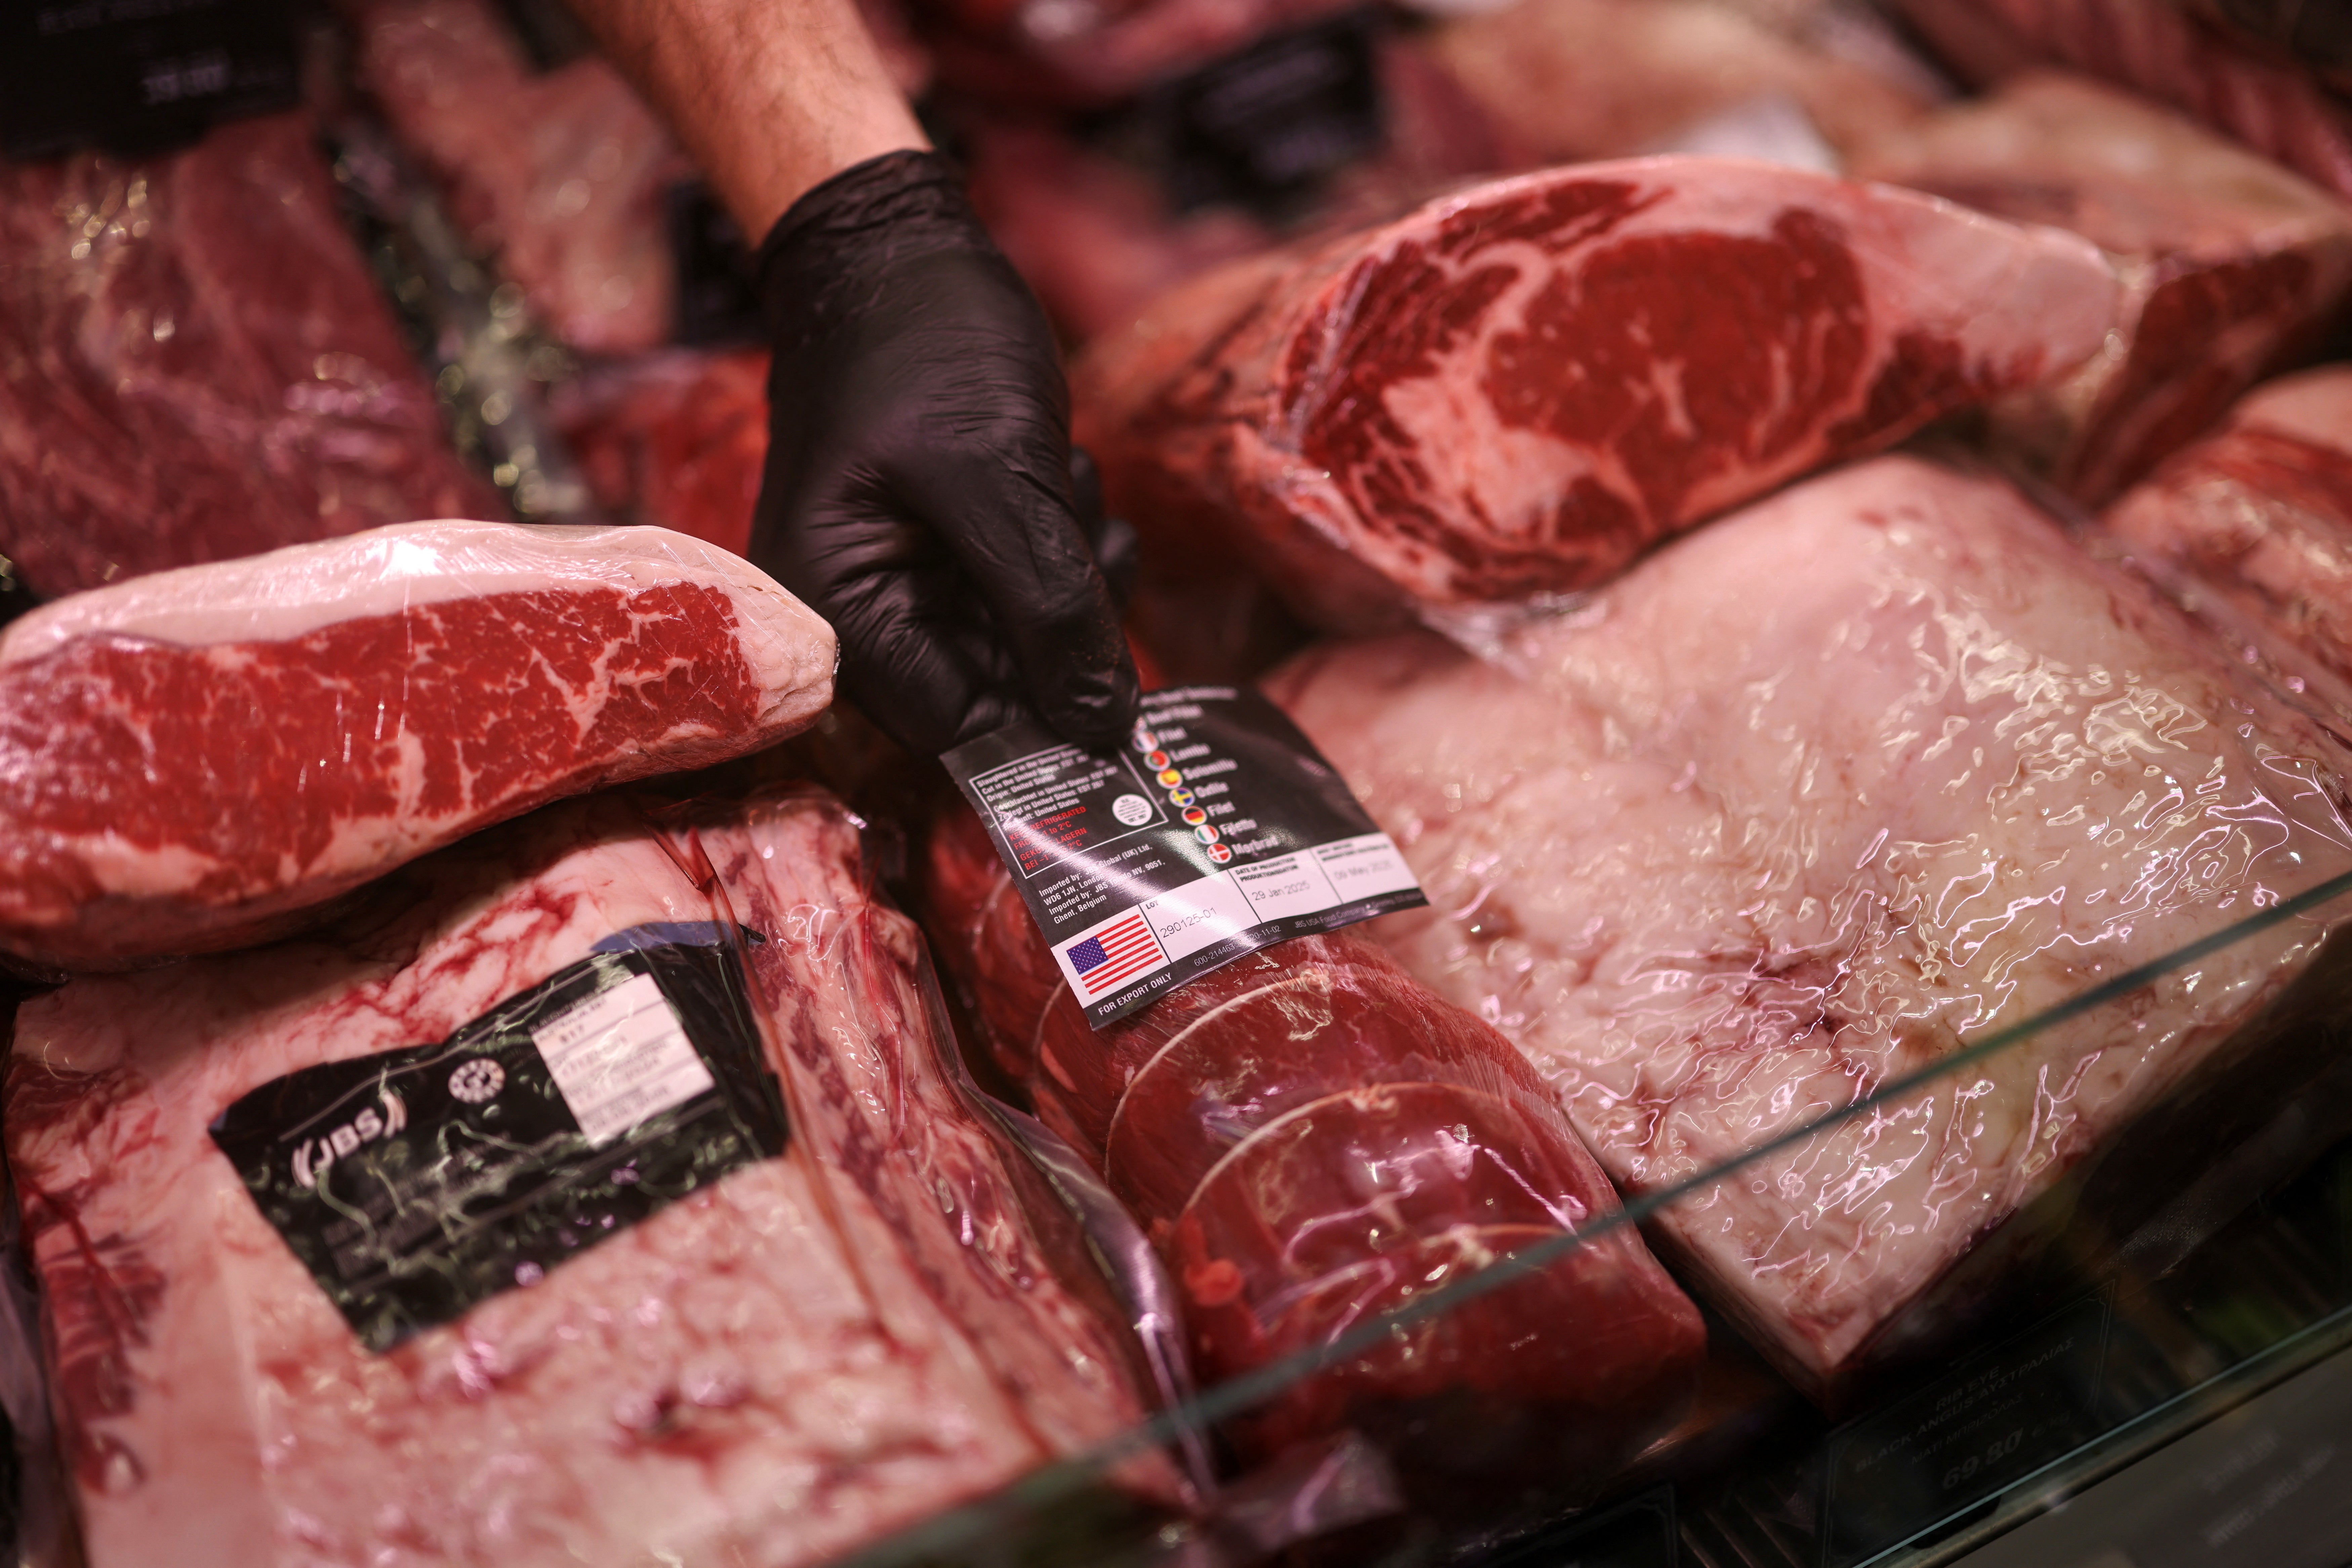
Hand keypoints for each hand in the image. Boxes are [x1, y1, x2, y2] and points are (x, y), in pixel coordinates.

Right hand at [752, 150, 1138, 754]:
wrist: (894, 246)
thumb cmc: (922, 344)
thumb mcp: (998, 476)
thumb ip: (1051, 609)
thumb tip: (1102, 727)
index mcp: (837, 607)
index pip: (952, 725)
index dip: (1040, 716)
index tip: (1112, 679)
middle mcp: (862, 610)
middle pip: (997, 687)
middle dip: (1061, 623)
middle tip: (1085, 538)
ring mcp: (909, 577)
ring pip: (1029, 638)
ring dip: (1073, 574)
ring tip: (1064, 482)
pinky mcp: (952, 546)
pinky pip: (1034, 589)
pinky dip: (1067, 543)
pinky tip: (1062, 474)